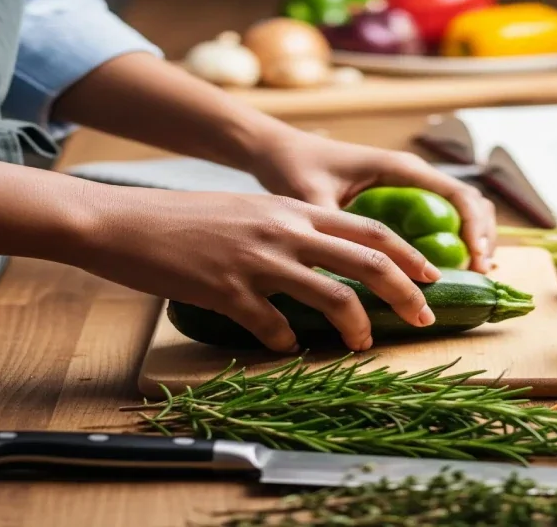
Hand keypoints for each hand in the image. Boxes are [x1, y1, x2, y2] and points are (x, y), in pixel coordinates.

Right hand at [75, 185, 442, 352]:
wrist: (123, 220)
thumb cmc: (186, 217)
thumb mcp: (250, 211)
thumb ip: (290, 229)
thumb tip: (328, 260)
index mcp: (293, 209)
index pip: (371, 230)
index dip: (410, 255)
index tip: (433, 278)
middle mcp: (284, 230)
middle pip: (368, 261)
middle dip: (405, 293)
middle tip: (423, 317)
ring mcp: (257, 261)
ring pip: (332, 297)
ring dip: (355, 325)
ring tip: (361, 342)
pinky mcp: (226, 291)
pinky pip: (271, 327)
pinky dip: (285, 343)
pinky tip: (284, 347)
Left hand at [249, 128, 497, 271]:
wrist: (280, 151)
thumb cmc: (296, 167)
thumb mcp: (312, 198)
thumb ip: (332, 228)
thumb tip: (349, 270)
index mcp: (401, 169)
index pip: (459, 195)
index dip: (475, 228)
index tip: (478, 260)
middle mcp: (413, 175)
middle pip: (470, 203)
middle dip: (482, 237)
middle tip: (482, 273)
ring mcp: (410, 187)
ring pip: (460, 211)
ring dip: (473, 239)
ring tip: (473, 274)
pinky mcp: (401, 200)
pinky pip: (441, 219)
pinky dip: (454, 241)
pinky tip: (448, 270)